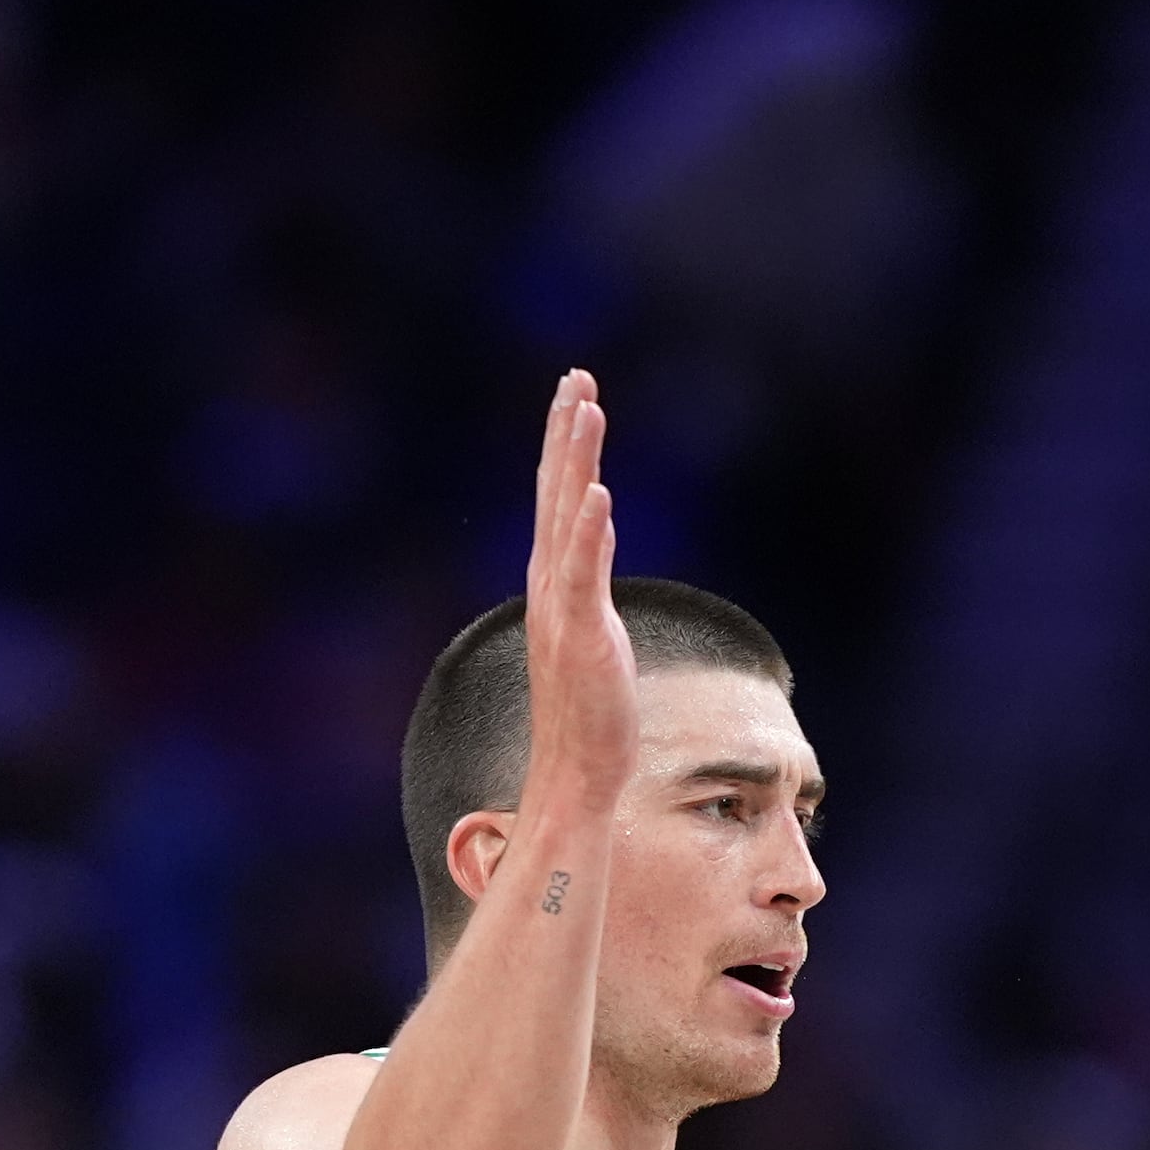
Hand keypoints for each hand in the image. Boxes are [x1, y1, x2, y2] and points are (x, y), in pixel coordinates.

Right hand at [520, 370, 635, 808]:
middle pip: (556, 494)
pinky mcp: (583, 635)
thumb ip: (590, 578)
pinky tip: (597, 491)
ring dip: (575, 461)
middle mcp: (550, 587)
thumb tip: (598, 532)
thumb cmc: (590, 712)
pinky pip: (583, 573)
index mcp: (555, 584)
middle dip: (566, 432)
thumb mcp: (594, 630)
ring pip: (567, 520)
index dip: (565, 445)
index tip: (575, 393)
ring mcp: (563, 610)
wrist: (577, 774)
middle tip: (576, 376)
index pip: (559, 500)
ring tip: (585, 409)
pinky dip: (588, 531)